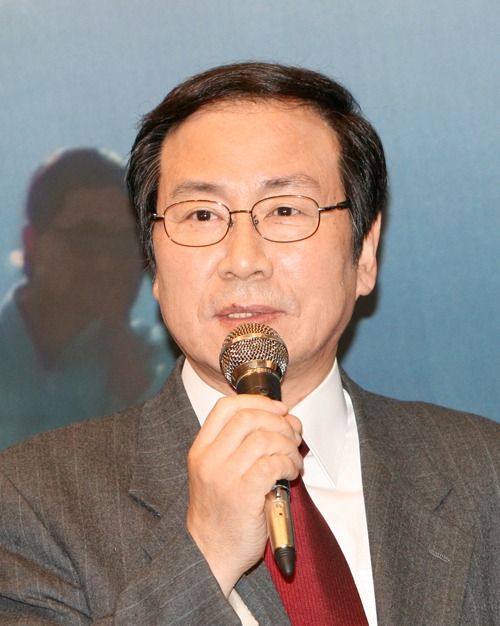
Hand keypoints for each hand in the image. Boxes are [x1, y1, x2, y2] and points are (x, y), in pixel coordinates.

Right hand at [186, 394, 302, 595]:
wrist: (209, 555)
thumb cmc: (221, 514)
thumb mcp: (219, 472)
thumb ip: (245, 446)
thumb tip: (286, 420)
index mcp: (201, 449)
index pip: (226, 407)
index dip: (258, 401)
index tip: (279, 409)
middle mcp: (208, 459)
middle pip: (248, 417)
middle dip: (279, 422)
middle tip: (293, 436)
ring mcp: (223, 477)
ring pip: (264, 439)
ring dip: (288, 445)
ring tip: (294, 460)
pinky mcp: (242, 496)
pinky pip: (272, 464)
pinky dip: (288, 463)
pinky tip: (291, 473)